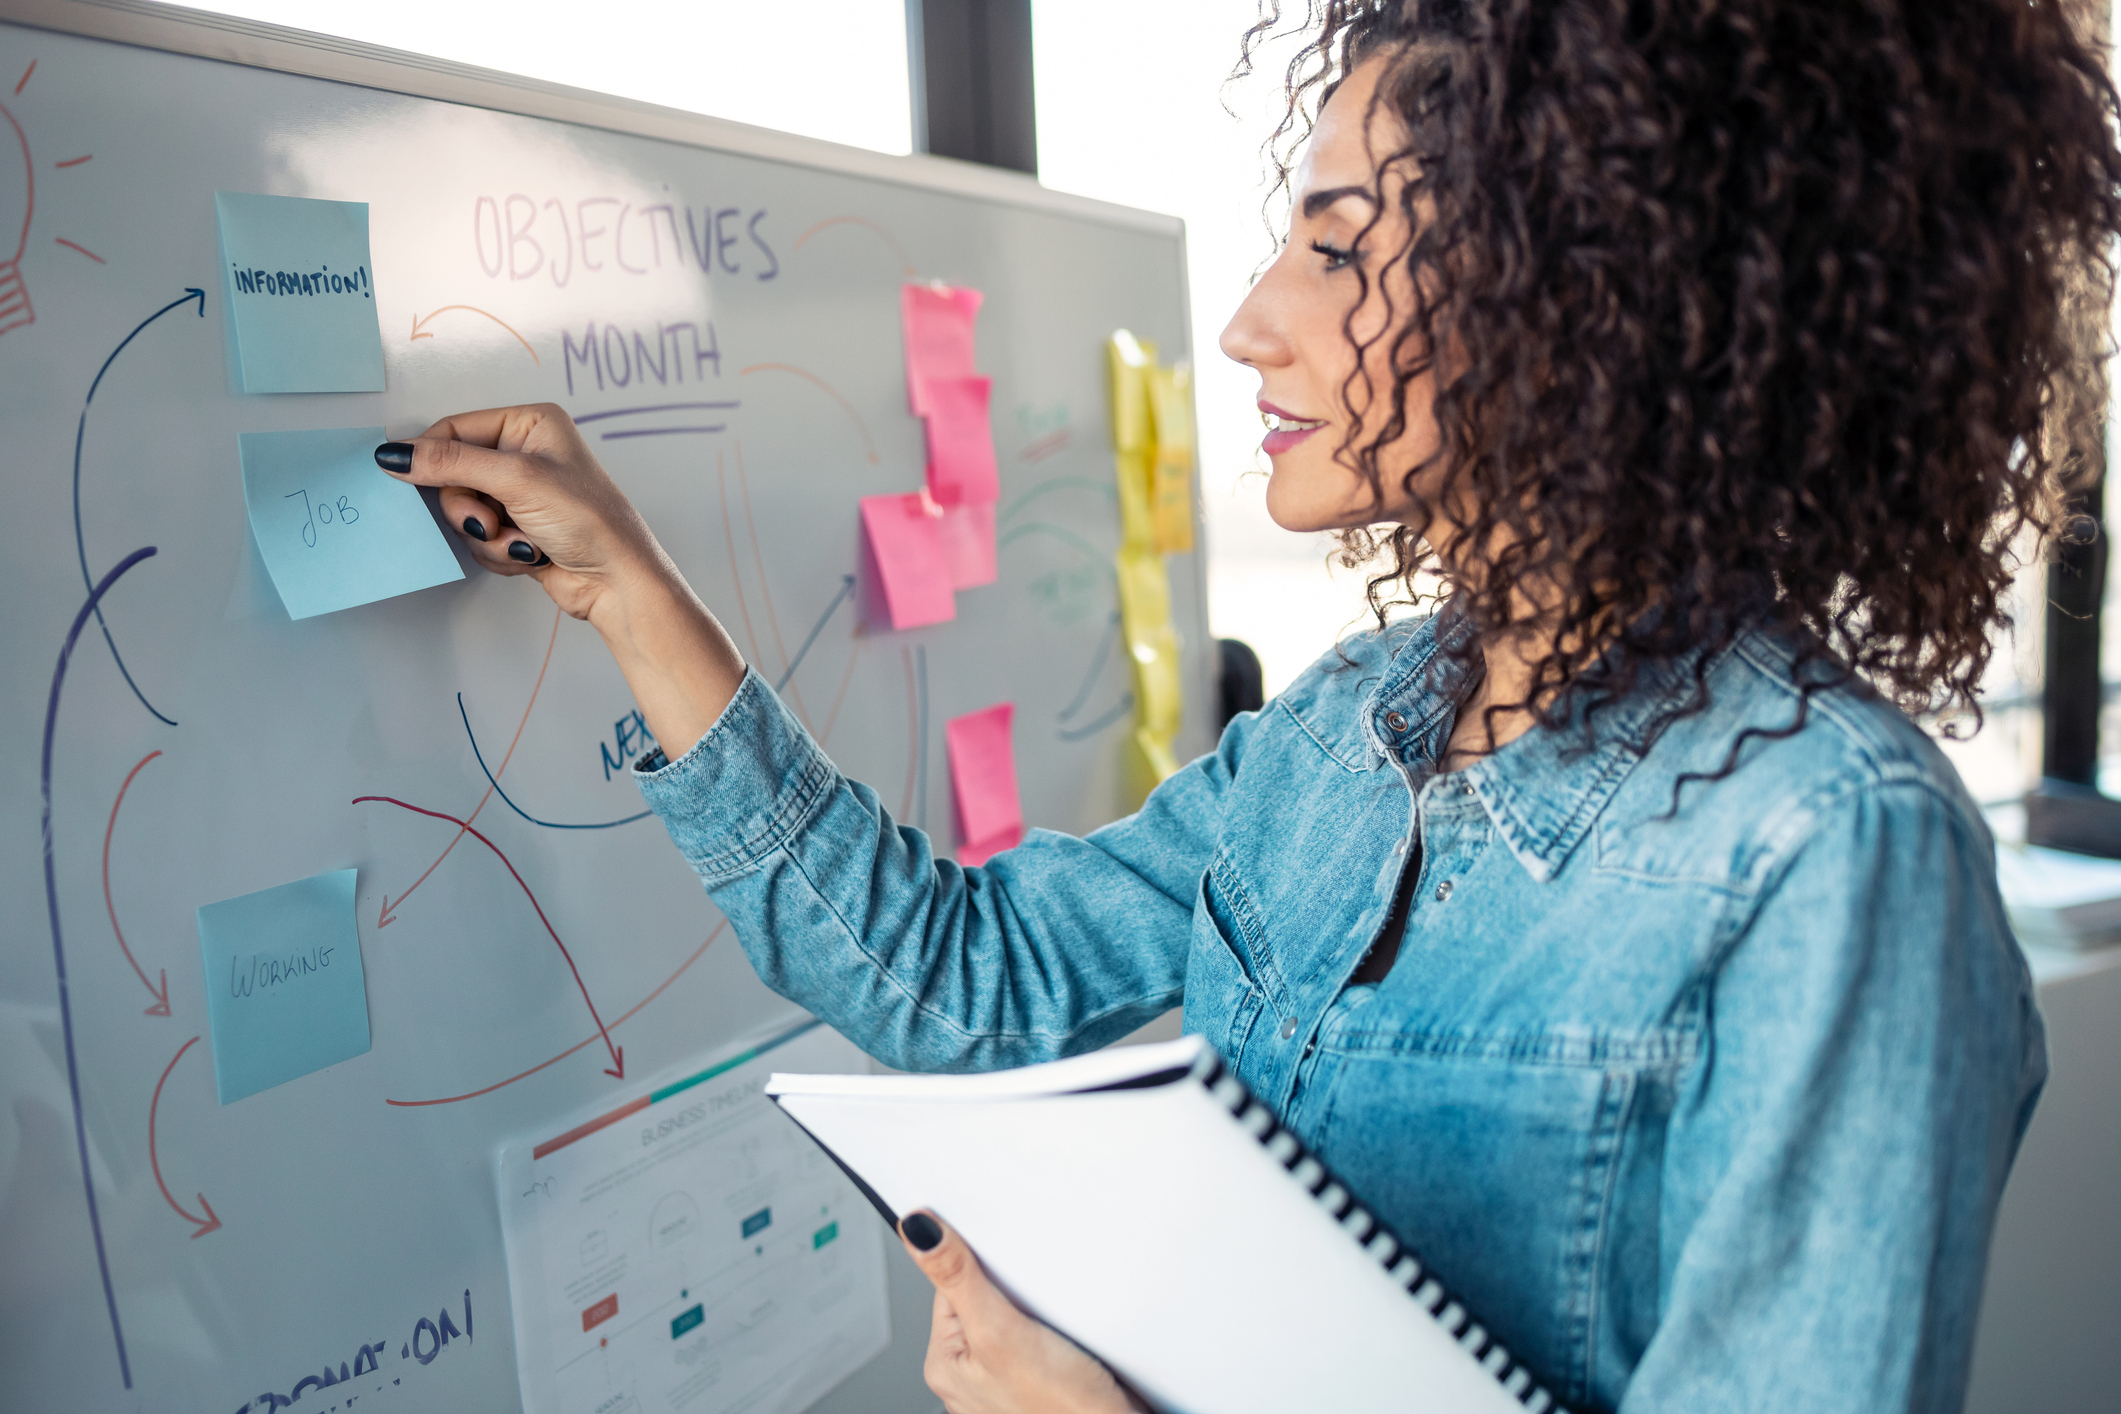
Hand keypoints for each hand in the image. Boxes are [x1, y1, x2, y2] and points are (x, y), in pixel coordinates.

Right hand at [378, 402, 666, 623]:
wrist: (617, 582)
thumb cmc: (588, 520)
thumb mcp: (516, 480)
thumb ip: (451, 463)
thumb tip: (395, 454)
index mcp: (529, 424)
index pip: (454, 429)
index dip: (430, 456)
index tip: (405, 478)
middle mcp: (524, 454)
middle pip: (453, 475)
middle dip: (468, 508)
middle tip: (488, 522)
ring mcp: (520, 494)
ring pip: (464, 512)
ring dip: (485, 535)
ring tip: (521, 541)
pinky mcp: (517, 528)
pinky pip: (478, 538)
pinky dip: (497, 551)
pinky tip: (530, 554)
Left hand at [900, 1211, 1143, 1413]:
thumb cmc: (1059, 1407)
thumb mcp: (999, 1331)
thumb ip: (959, 1279)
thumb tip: (918, 1231)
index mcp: (945, 1364)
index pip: (949, 1285)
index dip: (980, 1268)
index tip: (1004, 1272)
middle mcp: (969, 1374)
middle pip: (982, 1298)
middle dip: (1012, 1291)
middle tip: (1035, 1309)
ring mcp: (1005, 1377)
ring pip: (1015, 1314)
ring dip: (1038, 1307)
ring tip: (1054, 1329)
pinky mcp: (1040, 1375)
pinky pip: (1041, 1332)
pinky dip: (1056, 1326)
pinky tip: (1068, 1339)